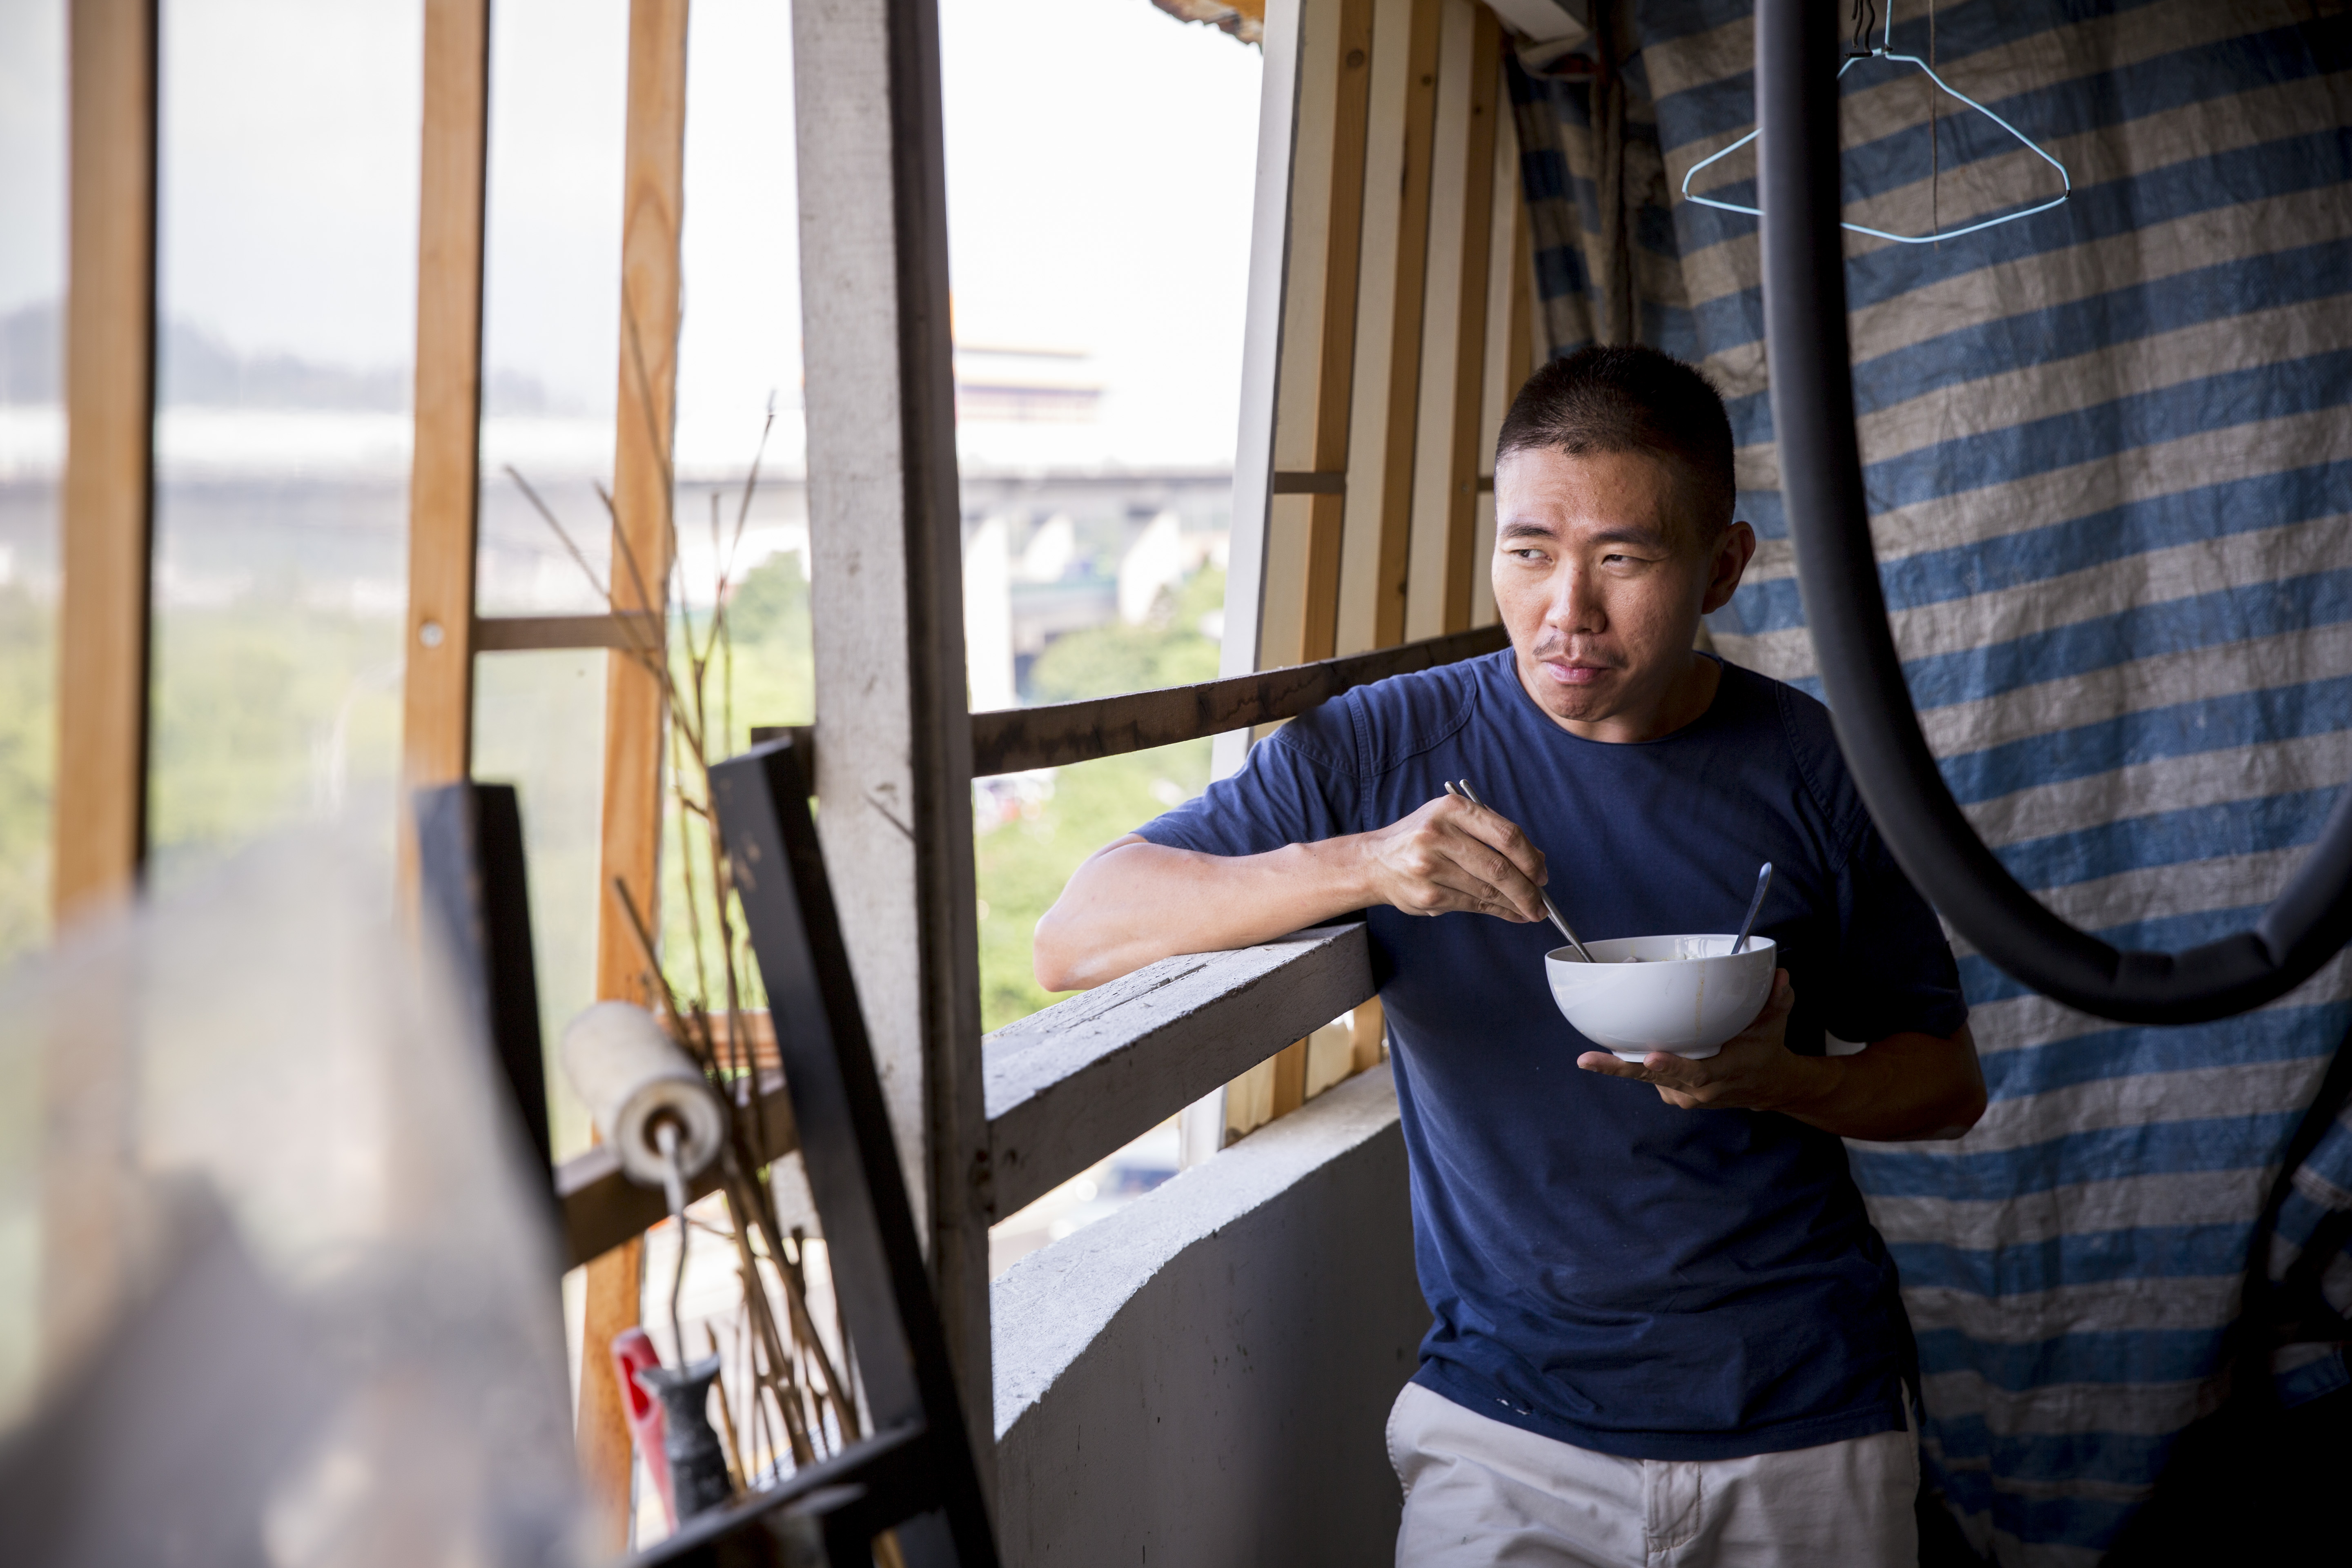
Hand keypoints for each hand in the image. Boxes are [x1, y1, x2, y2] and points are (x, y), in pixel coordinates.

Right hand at [1356, 793, 1548, 923]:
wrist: (1375, 862)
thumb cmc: (1422, 838)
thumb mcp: (1453, 821)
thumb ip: (1491, 833)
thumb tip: (1537, 860)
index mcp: (1451, 809)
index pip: (1505, 834)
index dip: (1530, 858)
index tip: (1542, 874)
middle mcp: (1439, 835)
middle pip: (1500, 867)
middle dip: (1528, 890)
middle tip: (1541, 902)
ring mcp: (1431, 867)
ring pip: (1488, 890)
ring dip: (1516, 904)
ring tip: (1530, 910)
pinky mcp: (1428, 895)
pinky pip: (1474, 905)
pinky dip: (1498, 911)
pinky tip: (1510, 913)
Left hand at [1575, 970, 1827, 1113]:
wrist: (1766, 1086)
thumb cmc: (1766, 1048)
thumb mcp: (1776, 1023)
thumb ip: (1777, 999)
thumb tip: (1780, 976)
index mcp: (1724, 1073)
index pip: (1696, 1073)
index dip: (1673, 1066)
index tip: (1651, 1056)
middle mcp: (1700, 1090)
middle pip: (1657, 1078)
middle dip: (1620, 1070)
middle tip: (1587, 1060)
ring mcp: (1683, 1095)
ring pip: (1647, 1077)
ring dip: (1622, 1064)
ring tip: (1590, 1057)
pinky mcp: (1673, 1094)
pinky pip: (1649, 1077)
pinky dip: (1635, 1062)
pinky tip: (1621, 1050)